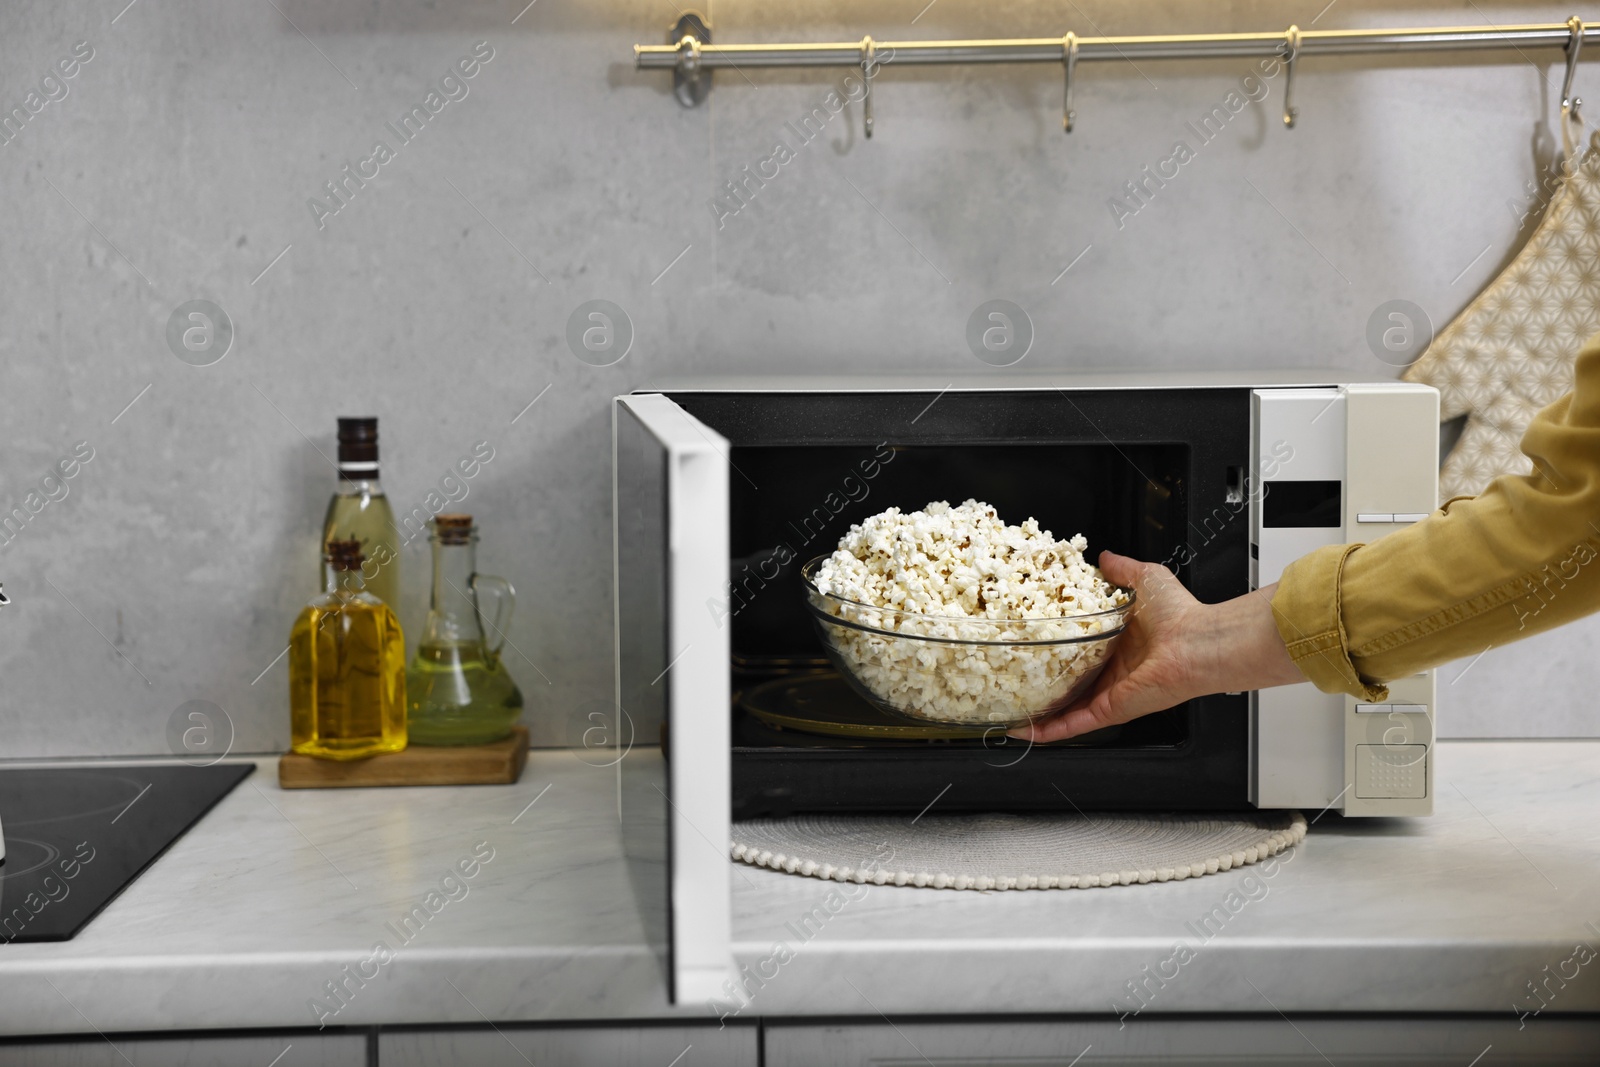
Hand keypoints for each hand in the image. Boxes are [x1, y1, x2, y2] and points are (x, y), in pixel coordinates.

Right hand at [1010, 551, 1304, 742]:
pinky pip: (1074, 724)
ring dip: (1038, 713)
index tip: (1034, 645)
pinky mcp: (1110, 709)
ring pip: (1066, 709)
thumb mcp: (1144, 579)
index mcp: (1121, 645)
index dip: (1058, 650)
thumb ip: (1122, 570)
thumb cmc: (1180, 614)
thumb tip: (1104, 558)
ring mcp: (1110, 694)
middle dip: (1043, 685)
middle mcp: (1114, 672)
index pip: (1082, 652)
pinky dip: (1047, 730)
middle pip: (1071, 684)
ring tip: (1009, 711)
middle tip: (1012, 679)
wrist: (1198, 643)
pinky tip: (1023, 730)